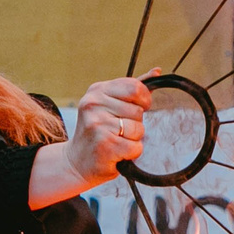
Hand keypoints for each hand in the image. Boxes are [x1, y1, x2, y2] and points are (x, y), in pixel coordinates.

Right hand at [28, 77, 147, 206]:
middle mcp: (94, 105)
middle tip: (118, 130)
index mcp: (96, 91)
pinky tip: (117, 152)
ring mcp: (97, 125)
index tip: (138, 108)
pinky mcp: (104, 146)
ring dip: (133, 139)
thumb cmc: (97, 131)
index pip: (134, 87)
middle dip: (135, 123)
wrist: (76, 162)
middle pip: (138, 111)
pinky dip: (131, 153)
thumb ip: (131, 88)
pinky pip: (136, 147)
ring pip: (138, 129)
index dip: (143, 100)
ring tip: (116, 141)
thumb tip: (157, 71)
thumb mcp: (108, 104)